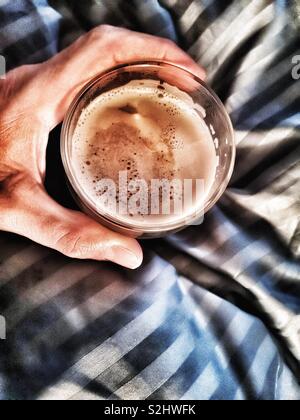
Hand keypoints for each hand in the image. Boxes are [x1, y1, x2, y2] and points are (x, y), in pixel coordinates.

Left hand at [0, 25, 204, 268]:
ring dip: (138, 68)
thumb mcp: (15, 206)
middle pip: (108, 48)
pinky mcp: (39, 99)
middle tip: (187, 86)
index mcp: (39, 94)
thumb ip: (69, 232)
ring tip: (169, 93)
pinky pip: (87, 78)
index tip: (186, 71)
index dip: (151, 51)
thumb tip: (127, 252)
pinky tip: (132, 110)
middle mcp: (41, 81)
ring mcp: (40, 87)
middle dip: (154, 58)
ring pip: (98, 60)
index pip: (103, 49)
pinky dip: (118, 84)